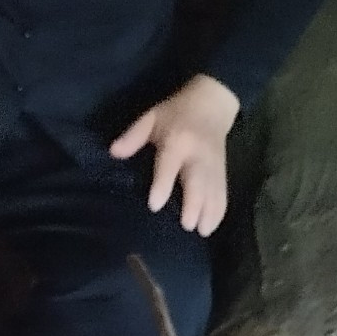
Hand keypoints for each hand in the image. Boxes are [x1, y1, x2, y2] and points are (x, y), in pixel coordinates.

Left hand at [111, 73, 238, 236]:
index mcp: (178, 141)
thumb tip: (113, 152)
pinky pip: (223, 192)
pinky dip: (220, 210)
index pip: (170, 164)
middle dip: (194, 204)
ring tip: (202, 232)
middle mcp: (197, 155)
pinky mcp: (222, 170)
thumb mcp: (151, 117)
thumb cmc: (176, 113)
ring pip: (214, 190)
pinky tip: (211, 227)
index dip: (163, 184)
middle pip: (198, 181)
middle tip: (187, 226)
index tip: (155, 205)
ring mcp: (213, 164)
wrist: (212, 103)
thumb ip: (133, 136)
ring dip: (210, 212)